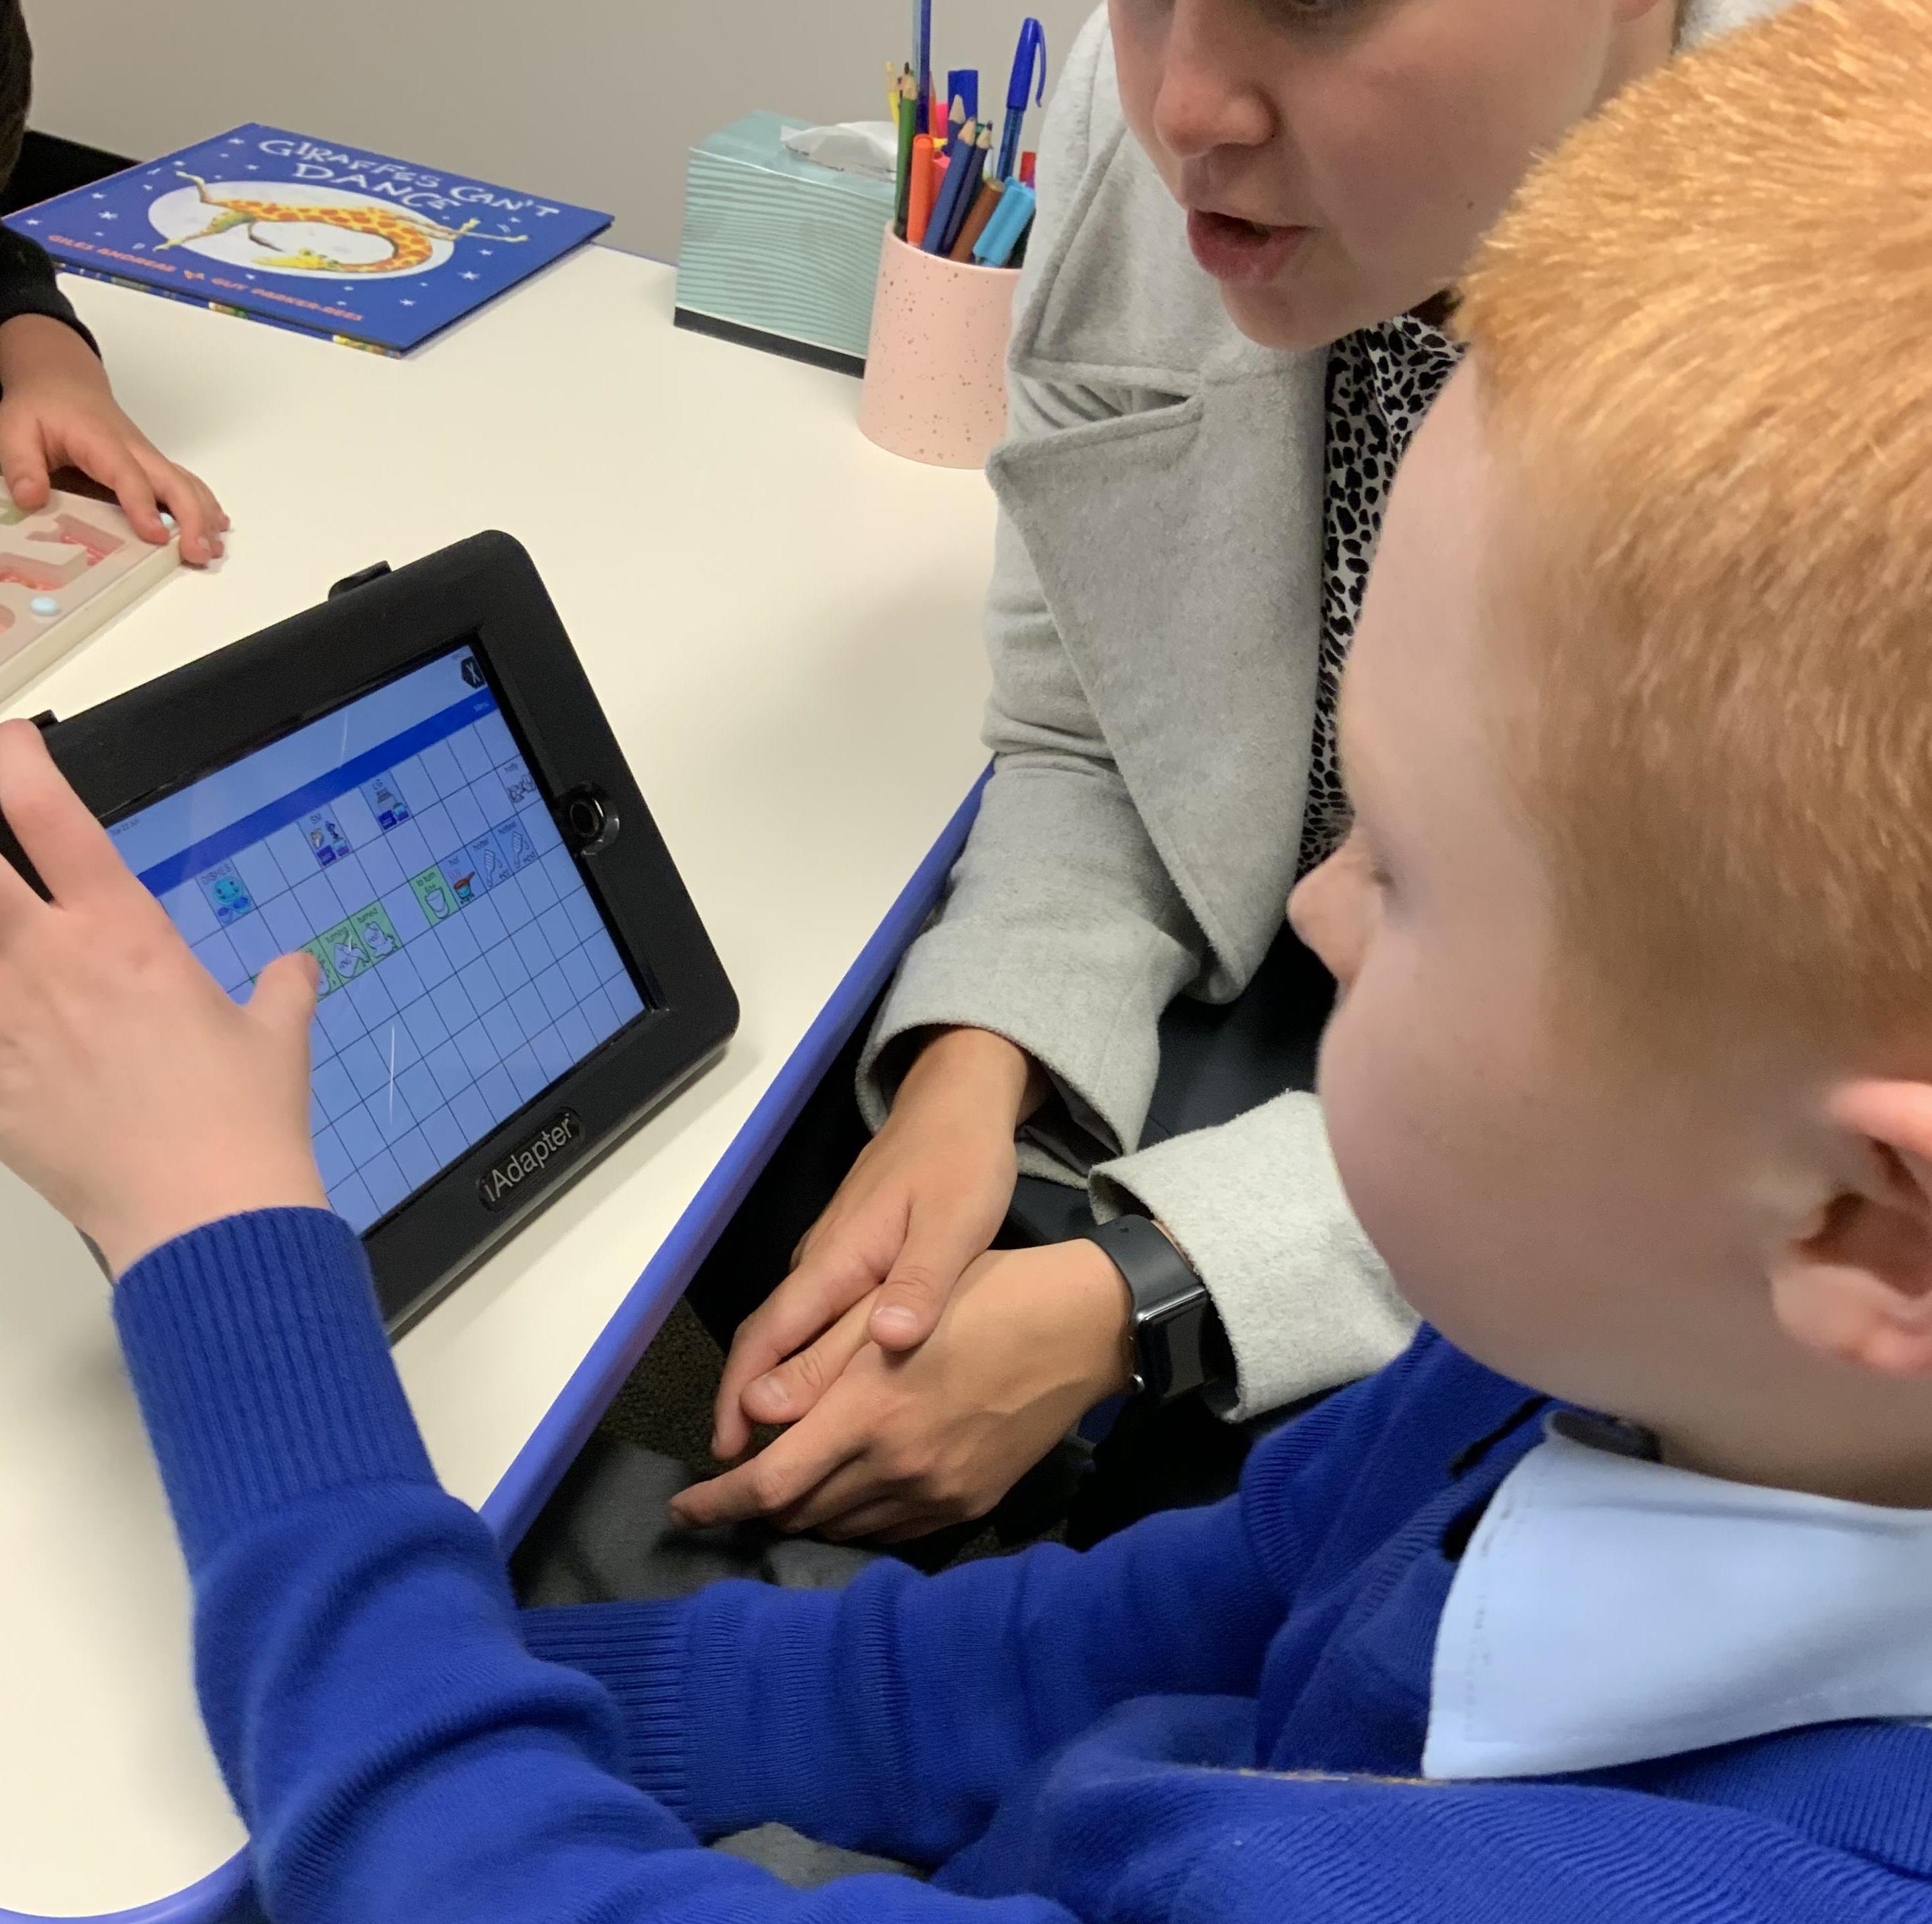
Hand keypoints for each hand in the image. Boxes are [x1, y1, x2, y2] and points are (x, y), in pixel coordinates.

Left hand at [0, 315, 228, 564]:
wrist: (62, 384)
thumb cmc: (43, 408)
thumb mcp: (15, 430)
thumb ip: (21, 466)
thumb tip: (31, 498)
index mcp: (101, 441)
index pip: (128, 476)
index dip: (144, 506)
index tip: (155, 535)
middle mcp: (135, 450)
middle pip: (174, 483)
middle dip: (192, 519)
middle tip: (198, 552)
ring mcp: (150, 459)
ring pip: (188, 486)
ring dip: (205, 518)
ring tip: (212, 550)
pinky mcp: (155, 468)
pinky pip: (189, 486)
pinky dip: (206, 507)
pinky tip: (217, 528)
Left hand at [0, 720, 324, 1276]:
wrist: (206, 1214)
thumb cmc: (243, 1122)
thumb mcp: (277, 1038)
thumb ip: (281, 987)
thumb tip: (292, 968)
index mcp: (127, 936)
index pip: (50, 815)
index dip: (17, 763)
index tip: (12, 746)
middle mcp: (52, 965)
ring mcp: (6, 1025)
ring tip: (6, 932)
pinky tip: (8, 1029)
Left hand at [673, 1241, 1134, 1543]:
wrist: (1079, 1329)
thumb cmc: (982, 1298)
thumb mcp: (888, 1312)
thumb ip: (816, 1364)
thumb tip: (750, 1414)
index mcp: (869, 1415)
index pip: (770, 1484)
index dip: (718, 1502)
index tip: (684, 1506)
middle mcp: (897, 1468)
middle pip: (800, 1512)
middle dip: (760, 1502)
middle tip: (739, 1479)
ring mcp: (936, 1494)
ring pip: (843, 1526)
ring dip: (808, 1509)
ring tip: (796, 1478)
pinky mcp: (967, 1504)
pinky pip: (891, 1529)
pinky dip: (858, 1514)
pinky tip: (855, 1486)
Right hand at [709, 1026, 1045, 1458]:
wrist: (957, 1104)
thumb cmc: (959, 1161)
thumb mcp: (955, 1222)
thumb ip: (921, 1282)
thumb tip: (887, 1343)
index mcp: (839, 1259)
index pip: (770, 1337)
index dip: (742, 1397)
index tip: (729, 1453)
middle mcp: (821, 1262)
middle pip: (769, 1343)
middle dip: (748, 1406)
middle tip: (744, 1473)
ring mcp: (833, 1258)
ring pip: (792, 1333)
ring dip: (779, 1390)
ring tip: (785, 1451)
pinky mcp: (853, 1256)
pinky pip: (817, 1320)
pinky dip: (809, 1364)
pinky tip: (829, 1396)